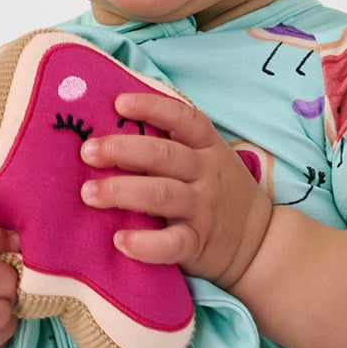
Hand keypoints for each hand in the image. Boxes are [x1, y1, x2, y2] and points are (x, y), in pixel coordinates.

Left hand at [77, 93, 273, 288]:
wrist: (258, 242)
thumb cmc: (220, 194)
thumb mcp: (211, 160)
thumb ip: (175, 147)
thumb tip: (114, 131)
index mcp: (208, 148)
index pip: (184, 119)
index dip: (152, 108)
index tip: (119, 104)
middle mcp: (206, 174)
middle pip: (163, 155)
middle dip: (122, 150)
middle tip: (87, 151)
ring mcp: (203, 209)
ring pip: (162, 194)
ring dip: (122, 191)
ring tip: (88, 193)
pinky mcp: (198, 243)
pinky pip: (171, 243)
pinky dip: (145, 244)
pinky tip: (120, 240)